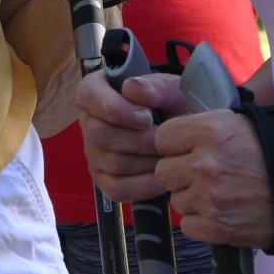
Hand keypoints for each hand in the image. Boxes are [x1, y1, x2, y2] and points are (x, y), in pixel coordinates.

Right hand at [76, 70, 188, 201]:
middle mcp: (90, 121)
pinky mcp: (104, 179)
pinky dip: (143, 184)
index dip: (114, 107)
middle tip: (166, 140)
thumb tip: (131, 87)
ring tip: (169, 156)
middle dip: (138, 139)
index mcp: (98, 90)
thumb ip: (156, 86)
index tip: (147, 117)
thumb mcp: (173, 91)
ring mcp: (94, 152)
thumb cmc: (175, 106)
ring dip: (146, 161)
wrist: (185, 135)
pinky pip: (116, 187)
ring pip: (111, 162)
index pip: (88, 94)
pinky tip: (162, 176)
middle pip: (98, 133)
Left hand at [156, 110, 273, 248]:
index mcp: (210, 131)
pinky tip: (222, 213)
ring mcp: (209, 198)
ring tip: (221, 194)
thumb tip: (180, 132)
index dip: (174, 145)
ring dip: (193, 199)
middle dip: (180, 174)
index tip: (186, 150)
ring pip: (177, 201)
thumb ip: (208, 125)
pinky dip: (202, 223)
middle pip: (164, 172)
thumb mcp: (244, 123)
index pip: (163, 138)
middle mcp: (204, 164)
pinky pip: (188, 226)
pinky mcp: (216, 227)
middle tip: (204, 175)